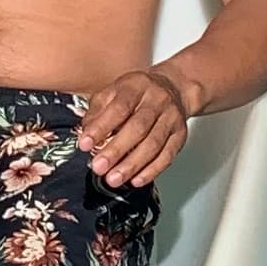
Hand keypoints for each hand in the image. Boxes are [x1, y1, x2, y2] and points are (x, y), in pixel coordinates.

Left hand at [80, 66, 190, 189]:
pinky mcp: (180, 135)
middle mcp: (156, 100)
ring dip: (132, 165)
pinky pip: (167, 156)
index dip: (101, 127)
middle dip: (116, 150)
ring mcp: (171, 117)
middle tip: (99, 167)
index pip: (118, 107)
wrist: (174, 88)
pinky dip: (151, 171)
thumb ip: (98, 110)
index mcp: (136, 86)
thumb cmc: (137, 93)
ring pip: (153, 144)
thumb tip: (86, 132)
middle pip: (138, 127)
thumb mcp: (113, 91)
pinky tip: (136, 179)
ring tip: (114, 178)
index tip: (85, 144)